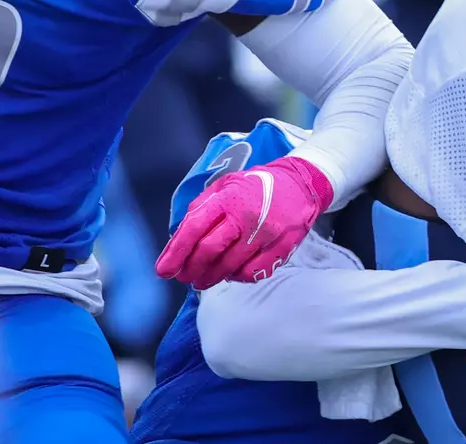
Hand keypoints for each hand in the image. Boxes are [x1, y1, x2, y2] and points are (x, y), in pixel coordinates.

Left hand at [155, 155, 333, 288]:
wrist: (301, 185)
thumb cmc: (256, 187)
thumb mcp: (225, 186)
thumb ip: (201, 209)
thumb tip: (177, 240)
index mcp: (228, 197)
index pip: (195, 227)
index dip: (176, 252)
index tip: (164, 271)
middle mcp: (246, 215)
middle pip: (209, 250)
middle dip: (191, 269)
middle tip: (184, 278)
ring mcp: (266, 233)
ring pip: (229, 265)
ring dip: (210, 278)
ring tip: (202, 280)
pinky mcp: (281, 247)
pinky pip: (252, 272)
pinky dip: (236, 277)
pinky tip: (230, 274)